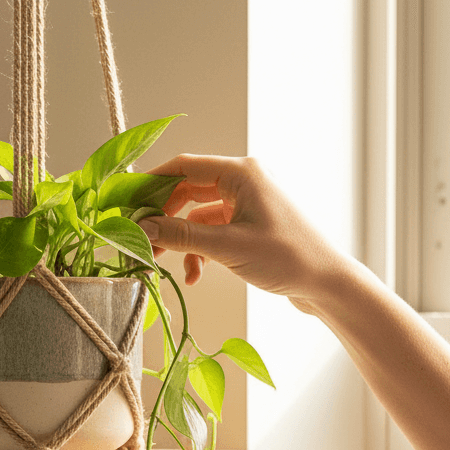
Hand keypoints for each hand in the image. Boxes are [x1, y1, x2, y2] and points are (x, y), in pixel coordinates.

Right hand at [140, 153, 351, 311]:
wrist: (325, 282)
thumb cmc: (286, 257)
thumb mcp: (227, 247)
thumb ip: (181, 236)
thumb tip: (140, 228)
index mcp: (241, 172)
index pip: (182, 167)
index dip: (149, 185)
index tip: (124, 206)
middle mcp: (242, 180)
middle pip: (186, 190)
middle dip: (162, 218)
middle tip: (139, 241)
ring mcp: (245, 202)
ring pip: (196, 215)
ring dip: (180, 240)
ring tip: (164, 265)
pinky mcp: (247, 224)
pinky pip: (211, 231)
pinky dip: (199, 251)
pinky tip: (195, 276)